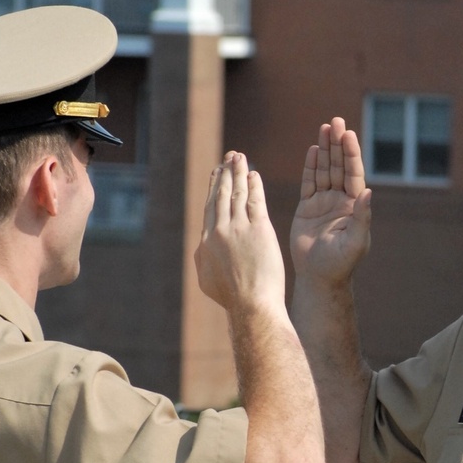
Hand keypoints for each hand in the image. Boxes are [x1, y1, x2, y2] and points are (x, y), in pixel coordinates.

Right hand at [195, 151, 285, 312]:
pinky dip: (253, 185)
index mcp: (206, 242)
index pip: (211, 208)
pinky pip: (255, 201)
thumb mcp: (208, 279)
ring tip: (240, 157)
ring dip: (238, 173)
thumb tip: (202, 248)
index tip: (217, 174)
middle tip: (228, 158)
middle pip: (221, 195)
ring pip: (236, 193)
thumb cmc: (233, 299)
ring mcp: (238, 229)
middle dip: (224, 174)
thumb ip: (204, 259)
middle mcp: (219, 231)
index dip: (214, 189)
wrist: (252, 305)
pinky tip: (254, 174)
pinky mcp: (259, 230)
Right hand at [290, 117, 371, 286]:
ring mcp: (324, 202)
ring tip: (325, 127)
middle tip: (336, 121)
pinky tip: (314, 149)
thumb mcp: (355, 242)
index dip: (351, 153)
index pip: (353, 174)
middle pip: (339, 166)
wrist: (319, 277)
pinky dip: (311, 166)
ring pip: (325, 170)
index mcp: (354, 206)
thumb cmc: (340, 264)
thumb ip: (362, 217)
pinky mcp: (308, 208)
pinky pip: (309, 182)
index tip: (348, 134)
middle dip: (338, 144)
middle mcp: (341, 201)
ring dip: (325, 149)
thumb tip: (368, 192)